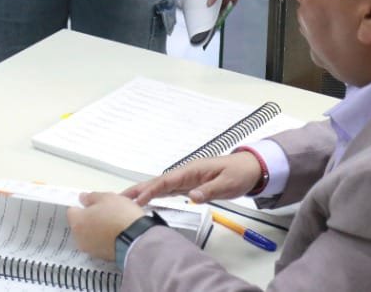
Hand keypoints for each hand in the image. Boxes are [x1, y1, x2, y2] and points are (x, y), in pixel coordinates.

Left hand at [68, 192, 144, 261]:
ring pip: (89, 235)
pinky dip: (105, 239)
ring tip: (113, 223)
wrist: (137, 238)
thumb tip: (82, 198)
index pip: (72, 211)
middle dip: (89, 218)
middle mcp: (79, 238)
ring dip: (97, 230)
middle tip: (105, 212)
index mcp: (77, 222)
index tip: (93, 204)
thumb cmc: (120, 215)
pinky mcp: (102, 256)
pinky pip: (99, 244)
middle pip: (80, 224)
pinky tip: (117, 233)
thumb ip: (91, 197)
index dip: (83, 206)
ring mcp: (91, 249)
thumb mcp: (107, 197)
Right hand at [124, 152, 262, 205]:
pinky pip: (169, 190)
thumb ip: (210, 190)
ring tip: (127, 200)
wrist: (250, 169)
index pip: (167, 181)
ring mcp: (187, 179)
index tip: (137, 200)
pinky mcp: (190, 185)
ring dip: (144, 192)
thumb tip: (192, 196)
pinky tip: (148, 201)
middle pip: (158, 182)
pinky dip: (156, 195)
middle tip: (119, 198)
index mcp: (192, 171)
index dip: (151, 190)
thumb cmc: (239, 173)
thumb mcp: (227, 183)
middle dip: (139, 189)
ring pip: (161, 186)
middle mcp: (186, 174)